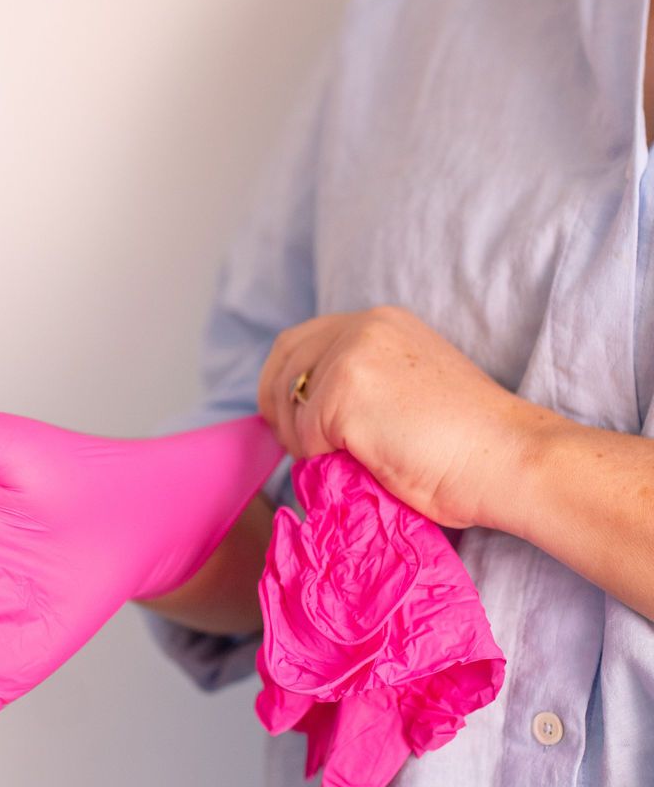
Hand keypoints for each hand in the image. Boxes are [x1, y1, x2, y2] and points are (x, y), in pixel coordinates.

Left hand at [256, 304, 531, 529]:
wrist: (507, 458)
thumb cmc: (468, 443)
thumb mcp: (406, 389)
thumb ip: (362, 383)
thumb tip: (304, 415)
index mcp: (381, 323)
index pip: (301, 340)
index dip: (285, 382)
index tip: (288, 419)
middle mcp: (363, 327)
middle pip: (284, 360)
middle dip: (278, 407)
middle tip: (295, 448)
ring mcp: (353, 355)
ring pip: (291, 401)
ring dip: (302, 439)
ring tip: (339, 460)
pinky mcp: (345, 392)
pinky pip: (304, 434)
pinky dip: (319, 457)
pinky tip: (361, 463)